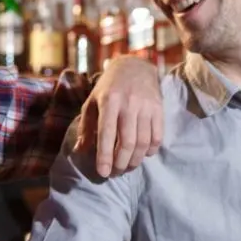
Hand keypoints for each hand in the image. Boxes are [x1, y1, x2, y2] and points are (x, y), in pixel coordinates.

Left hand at [74, 56, 162, 176]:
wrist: (135, 67)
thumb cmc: (109, 87)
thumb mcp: (92, 101)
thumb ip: (86, 126)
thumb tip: (81, 151)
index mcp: (108, 101)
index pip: (106, 134)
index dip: (104, 156)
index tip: (103, 173)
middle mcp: (128, 104)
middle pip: (127, 142)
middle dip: (121, 163)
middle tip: (116, 173)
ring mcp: (146, 106)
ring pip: (143, 142)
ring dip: (135, 160)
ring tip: (128, 166)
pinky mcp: (159, 109)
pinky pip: (157, 137)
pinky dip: (150, 150)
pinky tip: (143, 154)